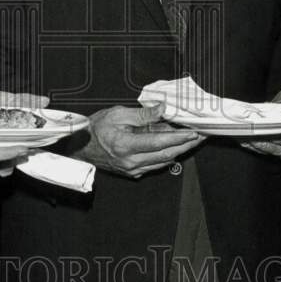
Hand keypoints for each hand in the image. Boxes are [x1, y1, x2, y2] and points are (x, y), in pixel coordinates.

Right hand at [79, 103, 203, 178]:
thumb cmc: (96, 128)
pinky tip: (173, 147)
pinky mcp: (132, 172)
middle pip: (167, 155)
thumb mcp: (118, 113)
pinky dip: (166, 156)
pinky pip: (155, 165)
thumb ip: (143, 114)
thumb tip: (163, 109)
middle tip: (200, 136)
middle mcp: (131, 161)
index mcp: (126, 145)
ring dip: (178, 151)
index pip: (160, 143)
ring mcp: (132, 169)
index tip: (194, 132)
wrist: (80, 146)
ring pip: (163, 162)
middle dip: (186, 145)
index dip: (179, 137)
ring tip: (190, 140)